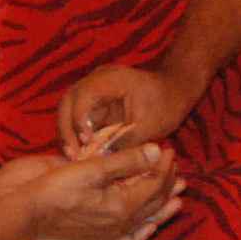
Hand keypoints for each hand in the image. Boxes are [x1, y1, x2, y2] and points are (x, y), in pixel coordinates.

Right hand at [0, 145, 183, 239]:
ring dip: (162, 211)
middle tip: (177, 170)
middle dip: (167, 185)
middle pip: (153, 204)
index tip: (166, 149)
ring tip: (178, 202)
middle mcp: (119, 225)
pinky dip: (140, 235)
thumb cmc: (50, 187)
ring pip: (144, 223)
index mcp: (122, 206)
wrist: (17, 214)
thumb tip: (156, 152)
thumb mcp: (91, 167)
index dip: (163, 165)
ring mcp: (107, 236)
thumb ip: (126, 161)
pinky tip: (147, 231)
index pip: (154, 184)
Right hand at [60, 64, 194, 159]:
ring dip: (68, 135)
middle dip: (66, 129)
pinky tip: (80, 155)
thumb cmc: (167, 104)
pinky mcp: (94, 105)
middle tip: (71, 154)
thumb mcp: (149, 125)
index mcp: (109, 79)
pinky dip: (77, 137)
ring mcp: (92, 92)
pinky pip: (78, 120)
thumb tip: (101, 160)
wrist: (175, 92)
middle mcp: (95, 81)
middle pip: (67, 103)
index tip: (85, 141)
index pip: (83, 95)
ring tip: (73, 158)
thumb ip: (126, 141)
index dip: (79, 118)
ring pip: (68, 112)